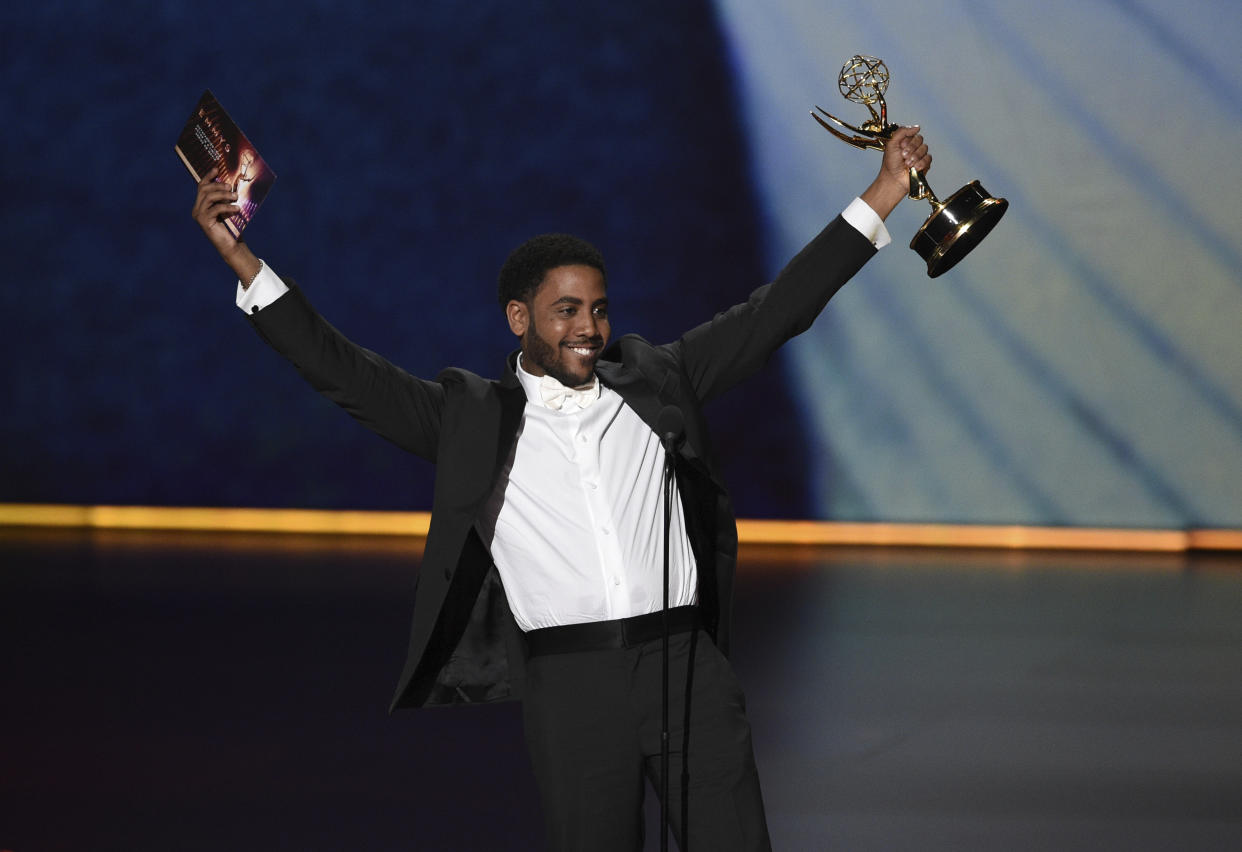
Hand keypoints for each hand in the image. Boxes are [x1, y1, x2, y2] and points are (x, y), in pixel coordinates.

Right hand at [191, 166, 260, 282]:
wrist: (232, 245)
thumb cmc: (232, 227)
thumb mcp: (229, 209)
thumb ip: (226, 198)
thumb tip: (232, 183)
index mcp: (201, 205)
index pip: (202, 187)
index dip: (208, 177)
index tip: (217, 169)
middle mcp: (197, 209)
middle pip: (204, 190)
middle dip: (218, 186)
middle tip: (231, 187)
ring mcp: (199, 215)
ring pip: (209, 197)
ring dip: (224, 195)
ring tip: (236, 197)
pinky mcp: (204, 222)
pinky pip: (215, 209)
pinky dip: (227, 207)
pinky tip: (237, 208)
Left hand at [860, 126, 931, 219]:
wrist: (893, 179)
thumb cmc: (890, 163)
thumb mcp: (891, 144)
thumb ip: (902, 132)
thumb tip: (917, 127)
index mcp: (906, 141)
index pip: (914, 134)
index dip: (907, 141)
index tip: (900, 148)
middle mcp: (914, 147)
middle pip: (920, 140)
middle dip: (911, 148)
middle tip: (903, 156)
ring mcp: (920, 155)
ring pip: (924, 149)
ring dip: (915, 156)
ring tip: (907, 164)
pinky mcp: (925, 164)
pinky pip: (928, 158)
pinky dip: (921, 163)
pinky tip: (914, 168)